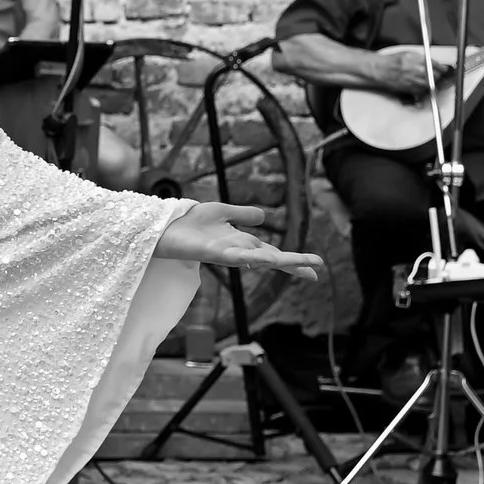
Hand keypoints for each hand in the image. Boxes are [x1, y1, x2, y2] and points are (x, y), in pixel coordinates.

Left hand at [156, 204, 323, 280]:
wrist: (166, 226)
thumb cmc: (190, 222)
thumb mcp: (223, 212)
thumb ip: (243, 215)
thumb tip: (264, 217)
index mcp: (242, 242)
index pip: (274, 252)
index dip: (294, 259)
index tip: (315, 266)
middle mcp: (238, 250)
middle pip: (272, 258)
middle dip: (294, 264)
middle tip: (317, 271)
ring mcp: (226, 254)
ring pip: (259, 259)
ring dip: (281, 262)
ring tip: (303, 265)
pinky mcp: (212, 253)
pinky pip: (234, 257)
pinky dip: (250, 258)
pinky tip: (266, 259)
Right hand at [368, 46, 443, 98]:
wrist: (380, 70)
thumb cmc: (392, 61)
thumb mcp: (409, 54)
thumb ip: (422, 58)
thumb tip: (434, 63)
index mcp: (416, 60)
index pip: (436, 65)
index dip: (442, 68)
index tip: (444, 69)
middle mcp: (416, 71)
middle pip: (435, 76)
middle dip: (438, 76)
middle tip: (436, 74)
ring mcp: (413, 81)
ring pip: (430, 85)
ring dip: (431, 83)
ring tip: (426, 80)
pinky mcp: (409, 89)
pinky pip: (422, 91)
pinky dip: (423, 89)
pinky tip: (419, 84)